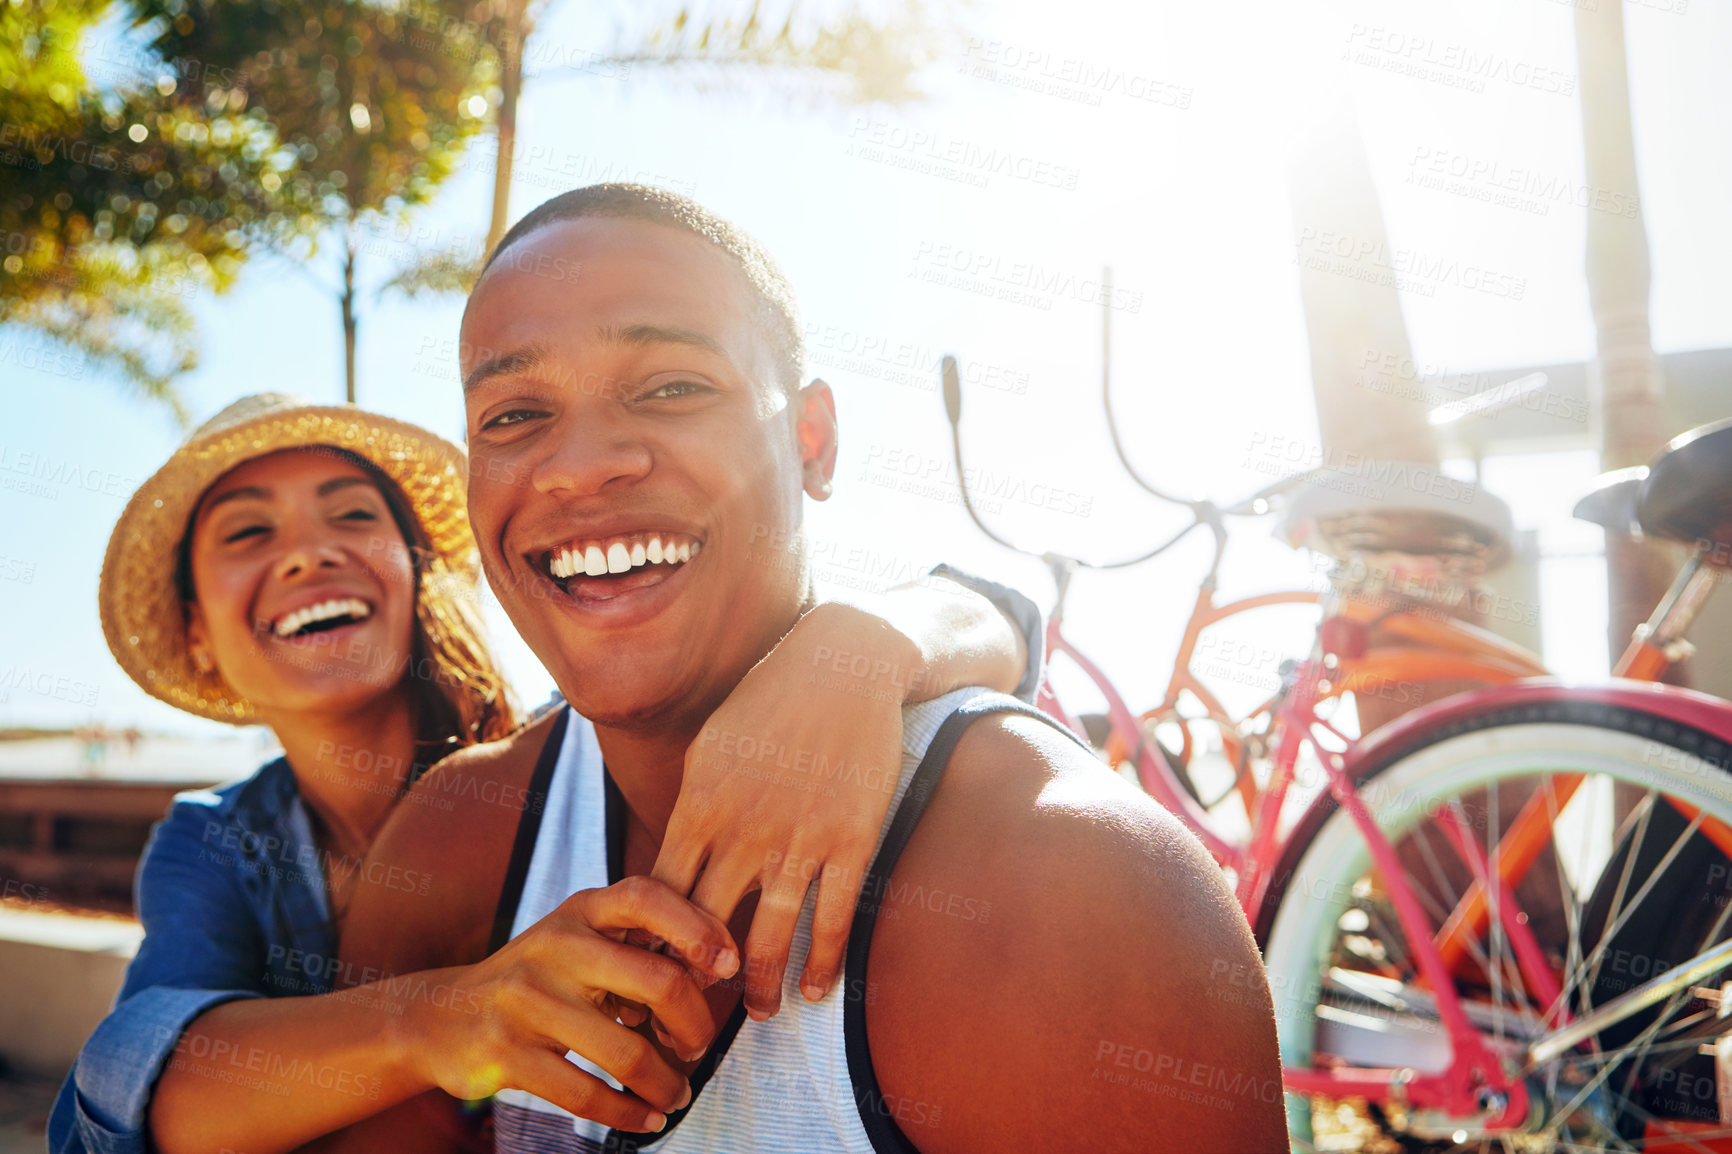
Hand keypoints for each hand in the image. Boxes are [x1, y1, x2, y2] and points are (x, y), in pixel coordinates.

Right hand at [399, 876, 737, 1132]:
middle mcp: (555, 946)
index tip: (726, 965)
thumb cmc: (534, 978)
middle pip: (657, 981)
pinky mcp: (508, 1054)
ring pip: (626, 1051)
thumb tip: (712, 971)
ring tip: (677, 1091)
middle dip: (695, 1024)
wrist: (441, 1015)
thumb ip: (635, 944)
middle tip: (698, 1044)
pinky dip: (627, 1112)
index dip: (699, 927)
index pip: (648, 897)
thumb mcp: (577, 940)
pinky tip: (644, 1116)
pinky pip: (586, 1093)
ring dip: (665, 1081)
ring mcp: (528, 1000)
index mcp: (581, 910)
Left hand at [653, 602, 911, 1020]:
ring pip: (768, 938)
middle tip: (684, 1020)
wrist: (843, 665)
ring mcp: (798, 840)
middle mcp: (742, 831)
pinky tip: (815, 989)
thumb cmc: (769, 701)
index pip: (659, 897)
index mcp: (699, 807)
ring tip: (756, 1015)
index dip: (648, 946)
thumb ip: (691, 807)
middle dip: (690, 984)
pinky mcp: (850, 841)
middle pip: (704, 930)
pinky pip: (833, 919)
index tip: (642, 979)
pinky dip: (823, 962)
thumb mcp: (710, 747)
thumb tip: (671, 863)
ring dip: (759, 988)